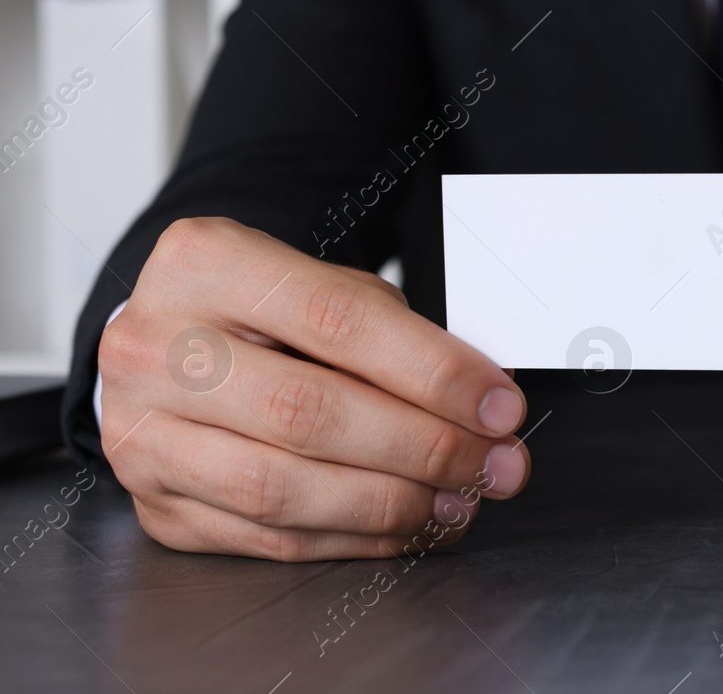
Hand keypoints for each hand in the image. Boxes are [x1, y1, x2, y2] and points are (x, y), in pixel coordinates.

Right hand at [98, 217, 529, 560]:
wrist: (171, 341)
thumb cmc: (268, 310)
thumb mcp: (327, 286)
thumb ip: (398, 336)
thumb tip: (485, 404)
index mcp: (205, 263)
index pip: (338, 320)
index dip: (433, 370)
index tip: (501, 405)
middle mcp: (153, 346)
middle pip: (307, 412)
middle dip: (424, 447)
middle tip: (494, 465)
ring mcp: (141, 431)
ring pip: (281, 488)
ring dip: (392, 504)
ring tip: (459, 500)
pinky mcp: (154, 502)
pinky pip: (266, 537)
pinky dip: (352, 538)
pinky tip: (408, 524)